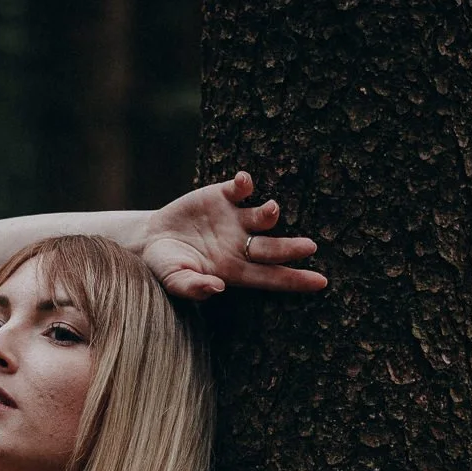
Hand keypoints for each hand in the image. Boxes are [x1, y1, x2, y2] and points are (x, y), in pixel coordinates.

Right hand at [142, 170, 326, 302]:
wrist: (150, 239)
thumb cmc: (165, 266)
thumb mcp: (174, 280)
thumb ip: (193, 287)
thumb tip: (217, 288)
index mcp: (234, 270)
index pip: (271, 276)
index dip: (295, 279)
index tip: (321, 282)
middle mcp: (240, 244)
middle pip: (272, 248)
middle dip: (290, 248)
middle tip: (309, 246)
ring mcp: (234, 219)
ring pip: (261, 216)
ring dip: (269, 213)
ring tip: (271, 210)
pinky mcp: (222, 197)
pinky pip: (240, 188)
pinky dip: (244, 183)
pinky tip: (244, 182)